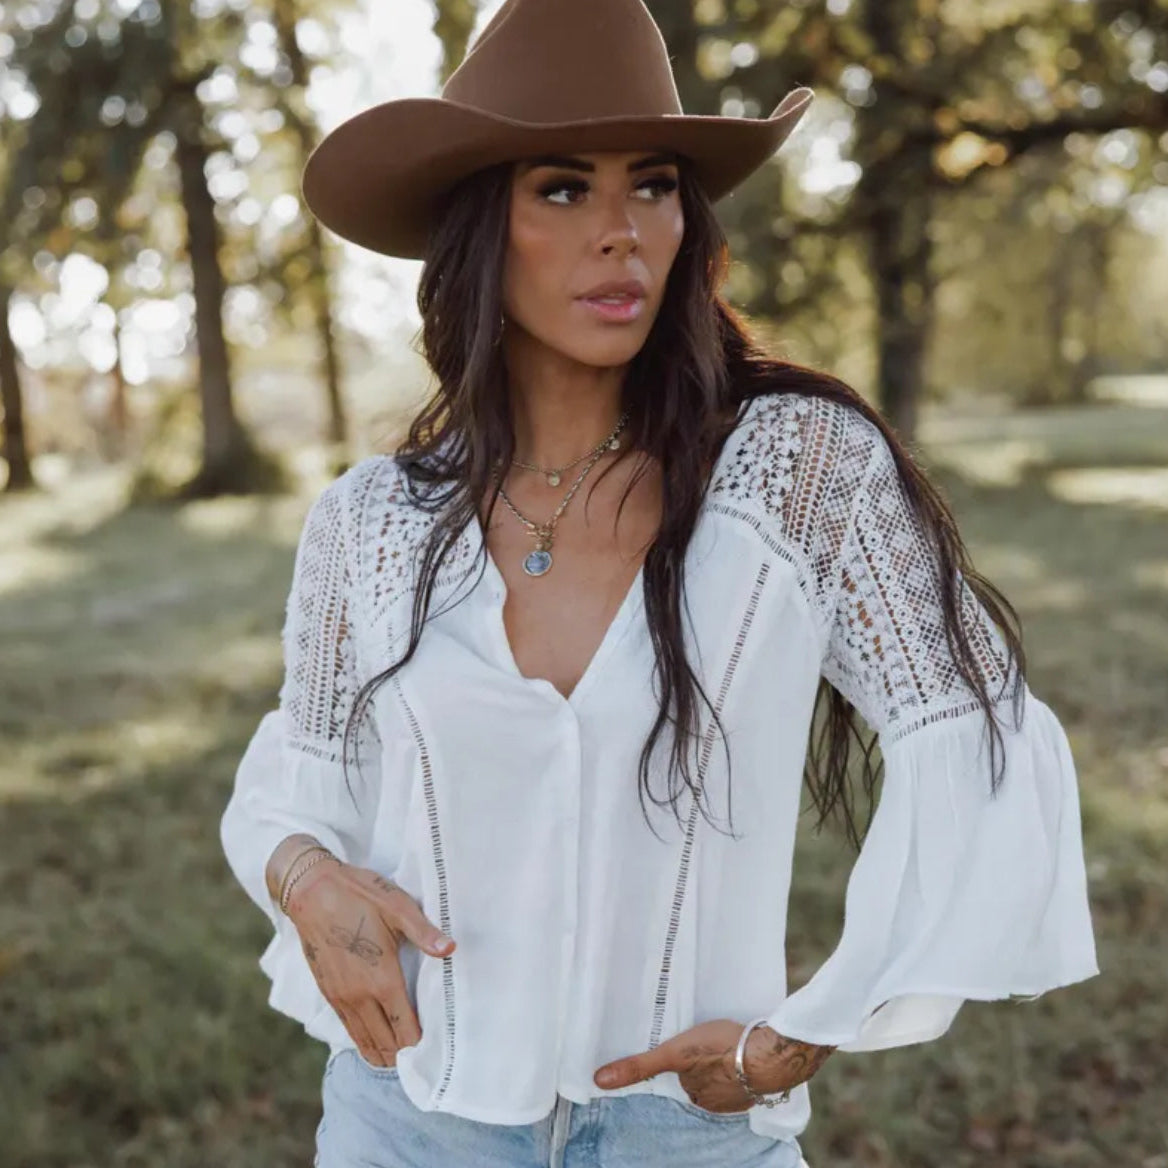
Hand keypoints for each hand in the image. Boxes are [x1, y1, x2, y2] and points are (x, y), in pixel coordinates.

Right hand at [285, 860, 455, 1068]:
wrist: (310, 891)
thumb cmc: (358, 895)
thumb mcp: (397, 906)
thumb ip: (424, 932)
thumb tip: (451, 949)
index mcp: (381, 978)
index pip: (404, 1028)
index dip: (419, 1047)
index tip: (434, 1057)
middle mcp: (360, 995)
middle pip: (385, 1043)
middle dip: (403, 1057)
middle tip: (422, 1065)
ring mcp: (341, 997)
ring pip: (364, 1040)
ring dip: (383, 1054)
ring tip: (401, 1065)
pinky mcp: (328, 992)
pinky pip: (348, 1028)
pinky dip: (363, 1042)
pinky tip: (373, 1045)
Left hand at [592, 1019, 835, 1113]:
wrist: (769, 1053)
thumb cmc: (720, 1050)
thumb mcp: (673, 1052)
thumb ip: (638, 1066)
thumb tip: (599, 1081)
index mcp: (697, 1095)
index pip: (683, 1076)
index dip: (684, 1059)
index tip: (688, 1045)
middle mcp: (718, 1101)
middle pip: (703, 1075)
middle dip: (704, 1059)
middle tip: (707, 1037)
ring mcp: (743, 1094)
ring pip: (726, 1073)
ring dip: (726, 1058)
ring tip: (727, 1038)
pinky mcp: (763, 1081)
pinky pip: (749, 1071)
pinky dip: (746, 1060)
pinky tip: (747, 1045)